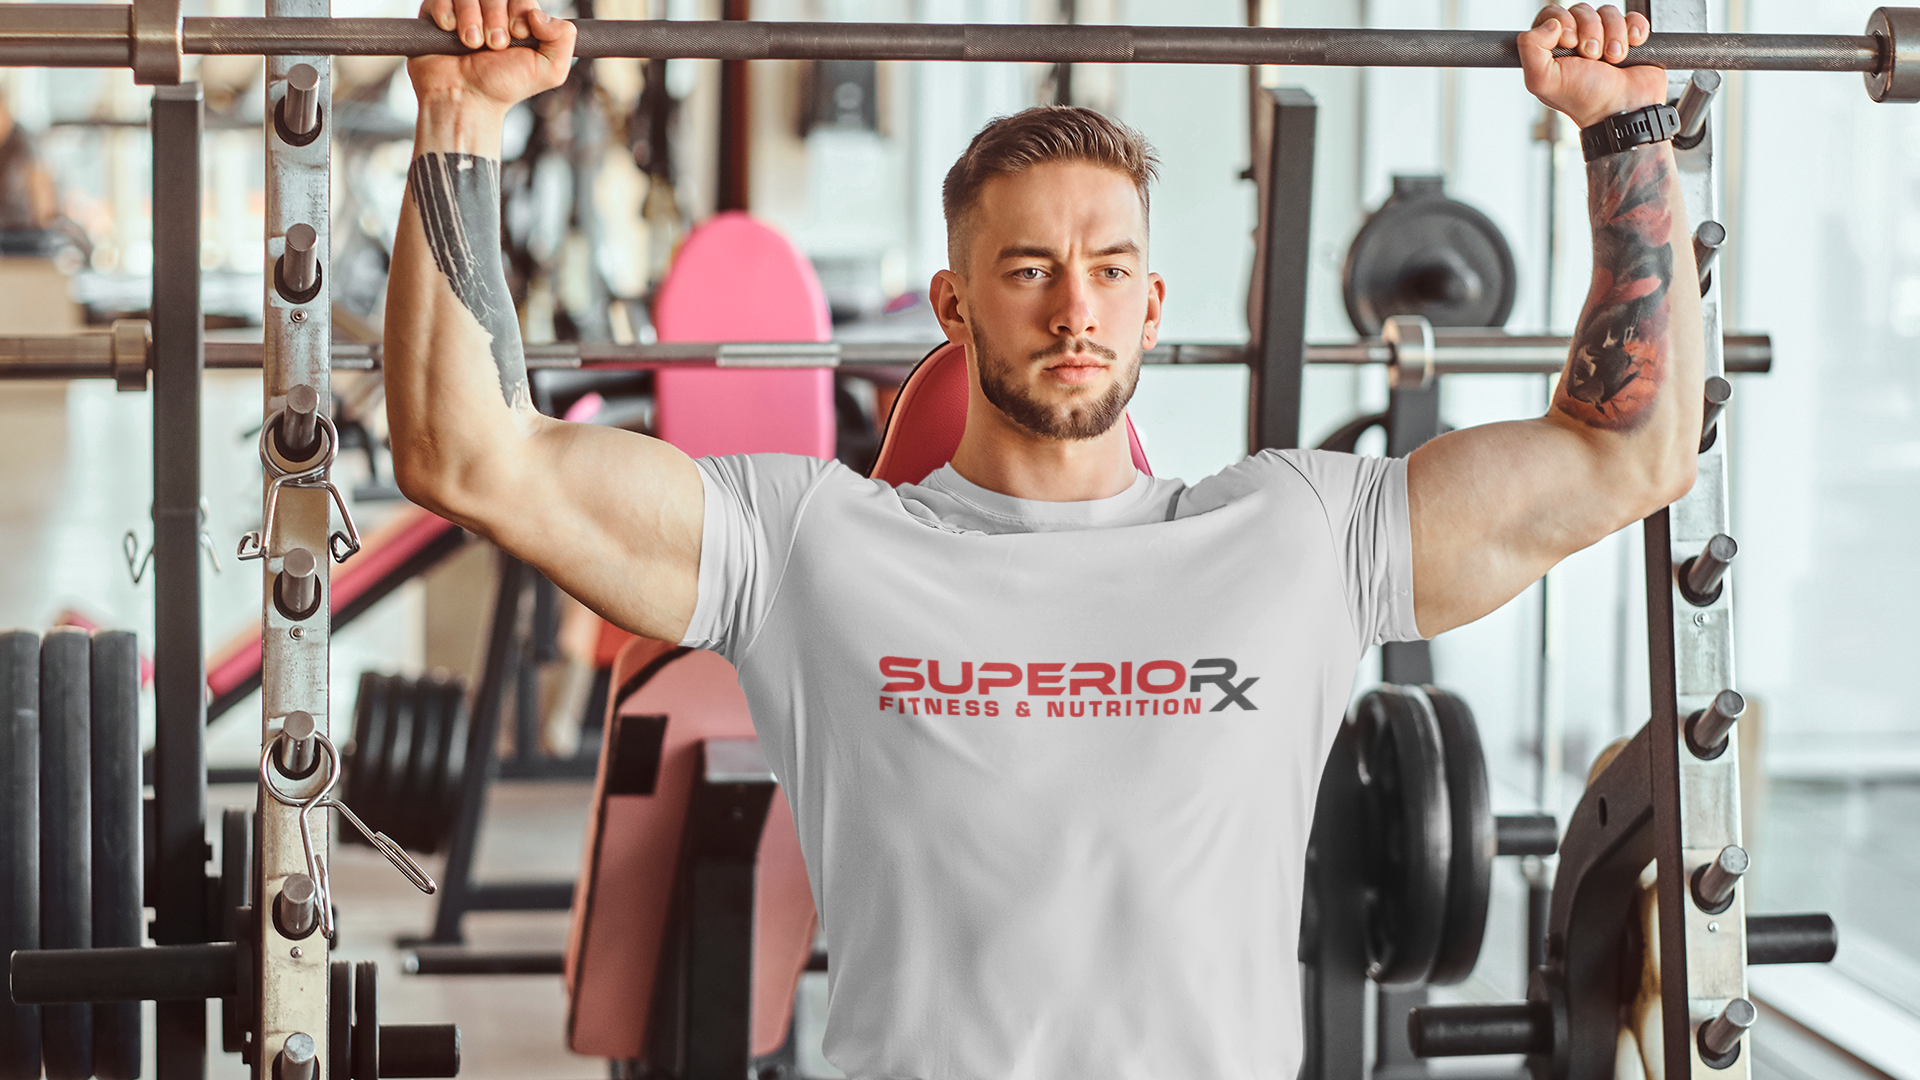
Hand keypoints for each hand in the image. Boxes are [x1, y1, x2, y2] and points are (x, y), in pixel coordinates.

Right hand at [408, 0, 575, 117]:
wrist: (465, 99)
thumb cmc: (504, 87)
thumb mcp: (549, 70)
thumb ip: (563, 40)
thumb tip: (539, 14)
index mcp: (516, 18)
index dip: (520, 9)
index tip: (517, 35)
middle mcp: (490, 11)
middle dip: (496, 17)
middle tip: (495, 45)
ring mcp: (462, 11)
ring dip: (471, 17)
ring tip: (472, 44)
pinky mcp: (436, 14)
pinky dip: (447, 13)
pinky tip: (450, 32)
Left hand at [1518, 4, 1667, 128]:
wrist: (1624, 109)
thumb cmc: (1585, 99)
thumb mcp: (1543, 80)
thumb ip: (1529, 48)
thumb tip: (1550, 23)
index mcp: (1552, 50)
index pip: (1551, 14)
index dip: (1562, 22)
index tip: (1569, 43)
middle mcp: (1577, 42)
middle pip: (1581, 10)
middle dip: (1590, 31)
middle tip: (1593, 57)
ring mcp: (1605, 39)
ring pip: (1608, 12)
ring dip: (1614, 35)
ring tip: (1613, 60)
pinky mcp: (1630, 38)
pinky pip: (1632, 17)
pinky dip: (1635, 29)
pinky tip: (1633, 46)